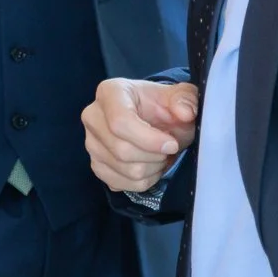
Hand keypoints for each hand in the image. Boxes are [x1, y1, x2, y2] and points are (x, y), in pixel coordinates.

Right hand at [82, 77, 197, 193]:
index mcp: (110, 92)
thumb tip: (185, 112)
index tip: (172, 144)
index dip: (149, 139)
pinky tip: (150, 166)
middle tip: (169, 148)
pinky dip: (143, 180)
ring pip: (124, 169)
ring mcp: (91, 143)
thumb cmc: (162, 106)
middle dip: (154, 155)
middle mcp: (93, 116)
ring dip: (152, 168)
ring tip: (160, 155)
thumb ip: (186, 99)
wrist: (153, 121)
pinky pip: (121, 184)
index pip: (120, 122)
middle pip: (122, 150)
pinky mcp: (96, 165)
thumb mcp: (179, 96)